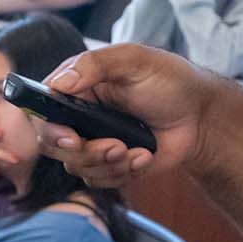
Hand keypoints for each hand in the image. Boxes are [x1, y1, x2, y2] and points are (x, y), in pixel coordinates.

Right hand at [37, 45, 237, 184]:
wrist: (200, 115)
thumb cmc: (168, 80)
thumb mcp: (133, 60)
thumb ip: (94, 65)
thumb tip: (59, 83)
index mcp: (76, 88)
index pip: (42, 111)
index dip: (50, 129)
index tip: (72, 137)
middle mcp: (78, 117)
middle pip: (54, 146)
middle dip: (85, 152)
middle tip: (116, 146)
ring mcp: (93, 142)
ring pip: (77, 167)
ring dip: (109, 164)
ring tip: (137, 150)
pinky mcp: (110, 164)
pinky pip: (100, 181)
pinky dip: (124, 173)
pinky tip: (145, 156)